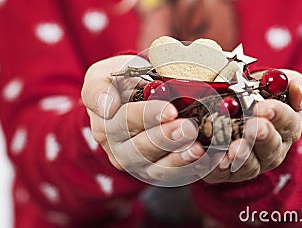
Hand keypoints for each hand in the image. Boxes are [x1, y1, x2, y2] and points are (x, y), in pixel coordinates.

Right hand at [81, 56, 207, 181]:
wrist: (132, 97)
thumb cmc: (119, 85)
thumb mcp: (102, 76)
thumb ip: (97, 88)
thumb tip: (106, 107)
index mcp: (105, 125)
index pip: (125, 121)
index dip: (148, 116)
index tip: (170, 110)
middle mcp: (118, 149)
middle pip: (141, 148)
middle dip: (166, 138)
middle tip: (188, 128)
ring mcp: (137, 164)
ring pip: (156, 167)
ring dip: (178, 159)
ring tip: (197, 148)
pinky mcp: (154, 171)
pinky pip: (171, 176)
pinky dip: (188, 168)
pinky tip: (204, 159)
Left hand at [202, 69, 301, 183]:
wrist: (236, 111)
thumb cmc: (261, 95)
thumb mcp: (282, 84)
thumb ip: (295, 85)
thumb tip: (300, 96)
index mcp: (287, 126)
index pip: (288, 122)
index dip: (278, 115)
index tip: (265, 107)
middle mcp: (272, 149)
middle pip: (270, 147)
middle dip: (261, 136)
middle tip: (253, 127)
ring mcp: (250, 163)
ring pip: (248, 164)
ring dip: (241, 156)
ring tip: (233, 149)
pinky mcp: (226, 172)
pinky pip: (220, 173)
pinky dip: (213, 166)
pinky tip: (206, 155)